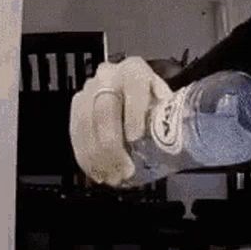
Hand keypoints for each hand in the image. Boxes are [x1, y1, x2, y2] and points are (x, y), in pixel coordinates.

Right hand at [69, 56, 172, 186]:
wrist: (143, 108)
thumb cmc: (160, 113)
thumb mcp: (171, 113)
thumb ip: (171, 122)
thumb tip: (175, 142)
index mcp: (135, 72)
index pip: (134, 86)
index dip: (134, 112)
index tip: (136, 138)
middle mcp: (109, 75)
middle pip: (104, 107)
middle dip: (112, 144)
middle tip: (124, 170)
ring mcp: (89, 90)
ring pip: (85, 122)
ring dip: (98, 156)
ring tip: (112, 177)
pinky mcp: (78, 109)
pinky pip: (76, 133)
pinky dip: (86, 158)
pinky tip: (97, 173)